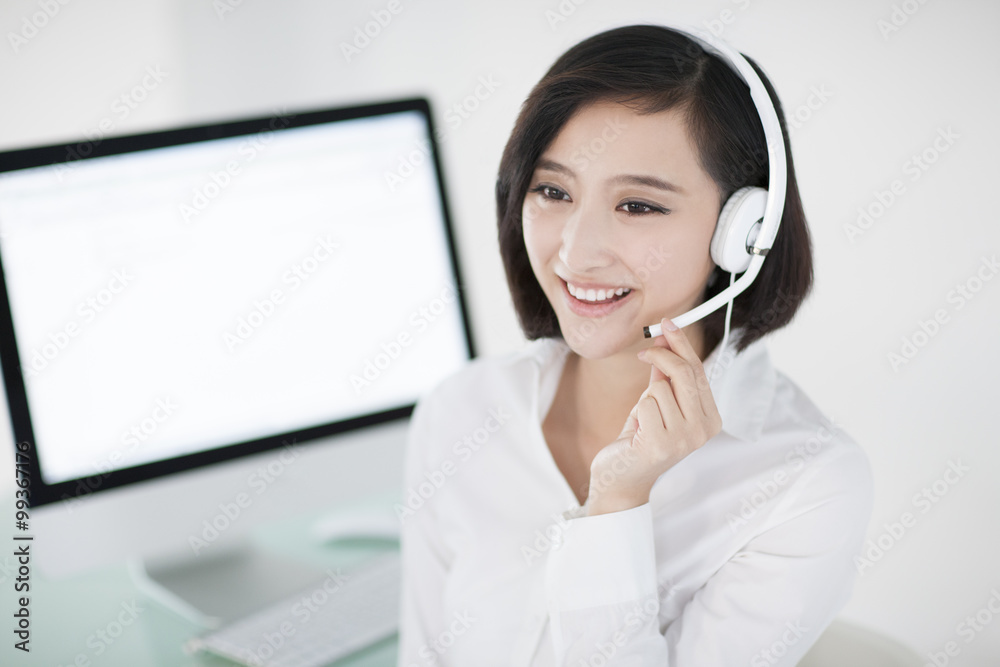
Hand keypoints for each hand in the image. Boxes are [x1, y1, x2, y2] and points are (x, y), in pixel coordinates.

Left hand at [586, 318, 722, 515]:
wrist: (622, 477)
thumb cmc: (640, 438)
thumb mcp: (656, 402)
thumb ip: (665, 375)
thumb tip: (665, 338)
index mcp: (711, 419)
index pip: (698, 372)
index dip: (681, 344)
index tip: (667, 322)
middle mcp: (704, 431)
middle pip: (685, 374)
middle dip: (663, 353)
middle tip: (643, 350)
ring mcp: (685, 439)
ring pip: (661, 389)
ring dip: (645, 399)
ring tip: (643, 421)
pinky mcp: (663, 444)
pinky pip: (646, 404)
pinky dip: (637, 413)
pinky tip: (637, 433)